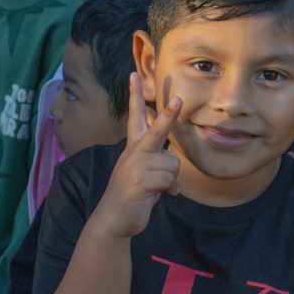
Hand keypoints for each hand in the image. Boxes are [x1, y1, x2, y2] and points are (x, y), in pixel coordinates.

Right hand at [92, 73, 180, 238]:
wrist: (114, 219)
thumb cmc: (133, 195)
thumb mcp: (146, 175)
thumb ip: (159, 166)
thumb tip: (176, 180)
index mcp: (133, 147)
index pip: (135, 116)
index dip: (135, 95)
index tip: (133, 74)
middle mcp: (133, 152)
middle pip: (155, 130)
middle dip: (168, 116)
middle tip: (179, 99)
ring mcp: (135, 166)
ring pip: (172, 163)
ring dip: (171, 179)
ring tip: (158, 188)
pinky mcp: (139, 182)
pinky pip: (169, 180)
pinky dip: (169, 190)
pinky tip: (159, 196)